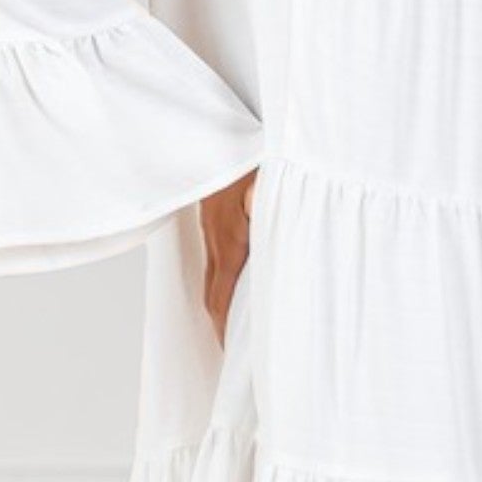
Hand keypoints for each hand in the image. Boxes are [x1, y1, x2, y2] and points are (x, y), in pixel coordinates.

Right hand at [199, 167, 256, 347]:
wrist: (215, 130)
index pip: (222, 296)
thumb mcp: (269, 182)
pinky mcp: (213, 215)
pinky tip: (236, 280)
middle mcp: (216, 237)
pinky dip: (222, 277)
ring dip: (221, 301)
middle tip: (233, 351)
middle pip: (213, 292)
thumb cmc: (249, 154)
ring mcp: (211, 226)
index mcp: (230, 239)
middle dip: (221, 324)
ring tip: (234, 325)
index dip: (225, 328)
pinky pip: (216, 255)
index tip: (232, 351)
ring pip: (213, 274)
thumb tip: (269, 237)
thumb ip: (269, 212)